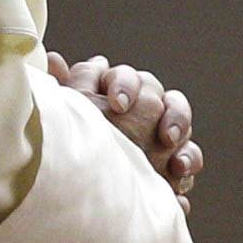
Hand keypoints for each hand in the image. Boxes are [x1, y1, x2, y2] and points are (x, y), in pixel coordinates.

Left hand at [47, 51, 202, 214]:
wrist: (79, 182)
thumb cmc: (71, 138)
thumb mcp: (67, 112)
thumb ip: (65, 86)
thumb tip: (53, 58)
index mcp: (114, 88)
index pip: (128, 77)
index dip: (125, 86)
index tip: (117, 104)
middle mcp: (141, 105)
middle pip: (166, 97)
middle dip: (171, 113)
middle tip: (164, 136)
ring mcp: (158, 132)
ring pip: (182, 123)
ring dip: (184, 141)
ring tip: (177, 164)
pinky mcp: (169, 159)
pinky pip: (188, 156)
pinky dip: (187, 166)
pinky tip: (177, 183)